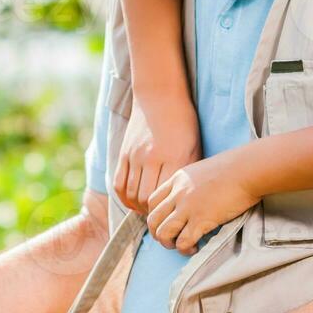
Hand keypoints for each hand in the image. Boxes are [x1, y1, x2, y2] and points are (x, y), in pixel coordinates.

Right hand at [112, 93, 199, 214]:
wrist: (160, 97)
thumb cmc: (183, 123)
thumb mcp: (194, 146)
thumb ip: (188, 172)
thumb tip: (187, 198)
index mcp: (174, 157)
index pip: (166, 196)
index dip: (167, 210)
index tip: (172, 215)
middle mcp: (152, 157)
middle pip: (145, 198)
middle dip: (151, 212)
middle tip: (159, 216)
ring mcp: (135, 155)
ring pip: (130, 194)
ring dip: (137, 207)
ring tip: (146, 210)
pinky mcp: (124, 153)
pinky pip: (118, 183)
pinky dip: (124, 197)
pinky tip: (132, 200)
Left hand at [145, 153, 261, 254]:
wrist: (248, 169)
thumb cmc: (234, 168)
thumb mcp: (203, 170)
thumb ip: (192, 183)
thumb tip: (194, 198)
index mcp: (177, 179)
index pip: (152, 201)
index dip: (156, 216)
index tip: (167, 224)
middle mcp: (178, 193)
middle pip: (153, 220)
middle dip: (158, 234)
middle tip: (172, 239)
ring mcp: (188, 207)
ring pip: (163, 233)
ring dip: (169, 244)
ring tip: (182, 245)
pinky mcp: (201, 219)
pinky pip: (183, 242)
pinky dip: (186, 249)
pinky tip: (195, 247)